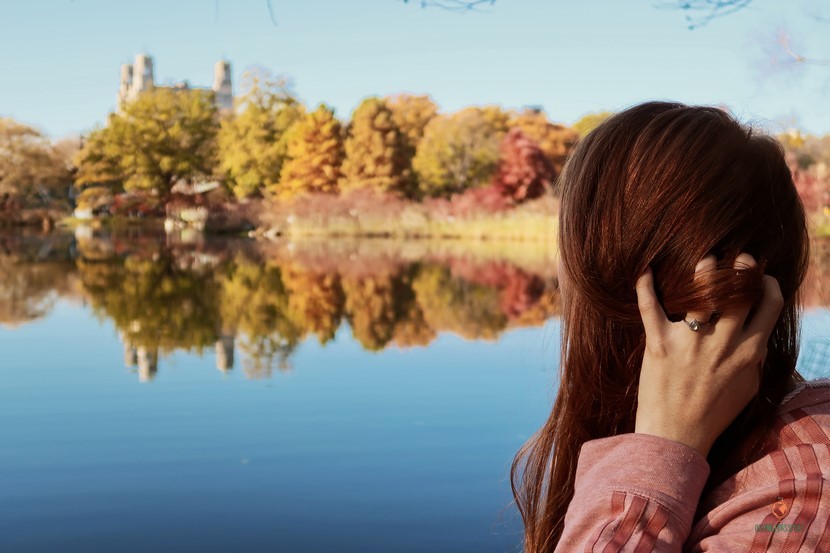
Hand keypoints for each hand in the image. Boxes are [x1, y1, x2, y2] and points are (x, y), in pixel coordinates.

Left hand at [633, 253, 783, 458]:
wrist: (675, 437)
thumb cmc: (713, 414)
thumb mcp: (747, 387)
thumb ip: (755, 357)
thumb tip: (759, 330)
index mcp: (749, 353)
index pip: (769, 305)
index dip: (768, 284)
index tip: (760, 277)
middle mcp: (722, 344)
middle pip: (739, 291)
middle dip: (742, 267)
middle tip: (737, 257)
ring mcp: (689, 343)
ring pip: (702, 291)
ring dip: (704, 269)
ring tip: (704, 260)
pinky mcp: (658, 345)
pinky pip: (650, 307)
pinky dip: (645, 286)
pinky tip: (645, 269)